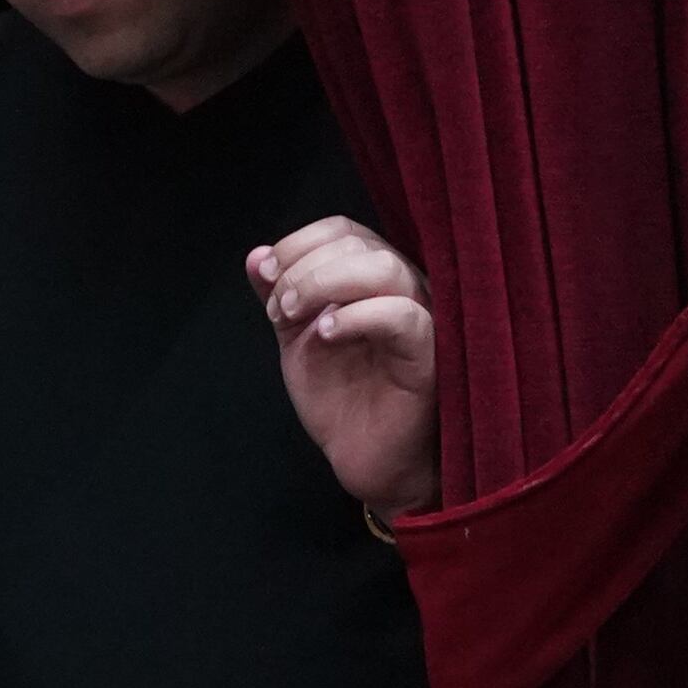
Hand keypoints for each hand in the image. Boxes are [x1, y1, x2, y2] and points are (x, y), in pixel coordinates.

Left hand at [248, 216, 437, 519]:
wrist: (363, 457)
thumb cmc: (341, 396)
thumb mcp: (297, 338)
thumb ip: (279, 295)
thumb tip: (256, 255)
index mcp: (376, 278)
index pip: (343, 230)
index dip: (298, 245)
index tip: (266, 278)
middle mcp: (406, 288)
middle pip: (358, 245)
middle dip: (303, 270)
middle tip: (279, 311)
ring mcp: (424, 318)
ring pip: (384, 268)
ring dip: (323, 284)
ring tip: (294, 318)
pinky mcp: (430, 355)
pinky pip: (402, 315)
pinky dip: (356, 317)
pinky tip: (325, 335)